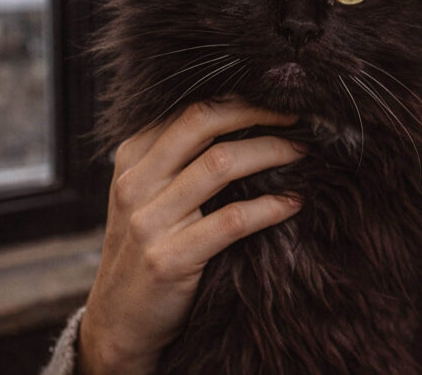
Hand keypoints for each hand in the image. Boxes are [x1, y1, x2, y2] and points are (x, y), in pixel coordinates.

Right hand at [77, 100, 303, 373]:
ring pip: (221, 164)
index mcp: (132, 157)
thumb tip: (248, 120)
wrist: (118, 322)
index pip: (190, 108)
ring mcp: (149, 220)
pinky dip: (270, 207)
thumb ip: (180, 159)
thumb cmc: (148, 249)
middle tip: (299, 117)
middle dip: (258, 112)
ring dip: (273, 152)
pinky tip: (294, 203)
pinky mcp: (168, 259)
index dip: (240, 98)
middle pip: (202, 121)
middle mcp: (136, 181)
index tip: (279, 99)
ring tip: (303, 153)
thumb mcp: (149, 195)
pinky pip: (232, 220)